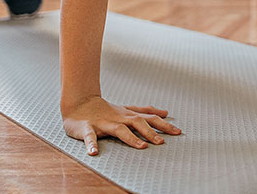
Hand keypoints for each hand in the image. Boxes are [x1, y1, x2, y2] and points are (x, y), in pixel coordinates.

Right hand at [62, 96, 180, 155]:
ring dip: (130, 138)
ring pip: (118, 129)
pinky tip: (94, 153)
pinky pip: (89, 137)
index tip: (178, 132)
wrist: (78, 103)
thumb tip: (165, 112)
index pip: (149, 118)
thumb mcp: (127, 110)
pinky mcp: (87, 128)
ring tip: (141, 146)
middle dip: (150, 132)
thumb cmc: (105, 109)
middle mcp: (118, 118)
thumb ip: (145, 111)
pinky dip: (91, 144)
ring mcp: (103, 123)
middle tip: (161, 142)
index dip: (163, 125)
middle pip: (137, 123)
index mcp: (128, 115)